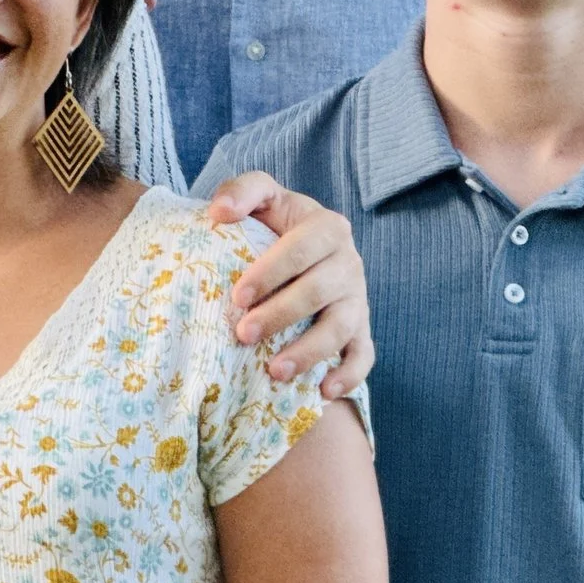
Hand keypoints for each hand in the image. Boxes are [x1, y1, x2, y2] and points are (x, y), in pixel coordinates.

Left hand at [204, 172, 372, 397]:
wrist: (302, 249)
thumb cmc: (274, 224)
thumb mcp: (263, 198)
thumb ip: (243, 190)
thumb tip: (219, 212)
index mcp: (328, 227)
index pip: (301, 250)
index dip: (270, 273)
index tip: (238, 296)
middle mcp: (349, 263)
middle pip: (319, 292)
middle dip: (280, 315)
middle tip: (243, 335)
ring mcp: (358, 299)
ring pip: (341, 328)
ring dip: (309, 351)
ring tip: (273, 371)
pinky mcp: (362, 330)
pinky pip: (364, 356)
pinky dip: (348, 375)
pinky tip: (323, 391)